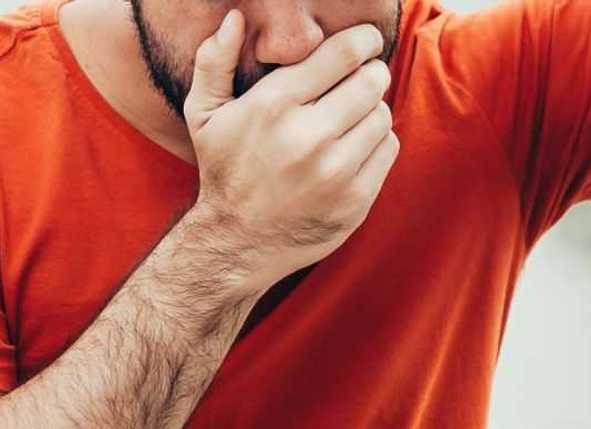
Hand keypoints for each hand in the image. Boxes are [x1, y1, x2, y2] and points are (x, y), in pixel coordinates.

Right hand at [184, 10, 399, 294]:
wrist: (237, 244)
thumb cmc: (224, 170)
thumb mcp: (203, 115)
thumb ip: (213, 61)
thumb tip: (235, 17)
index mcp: (274, 106)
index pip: (345, 53)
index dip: (364, 40)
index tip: (365, 42)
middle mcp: (307, 137)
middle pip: (372, 80)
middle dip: (369, 74)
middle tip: (357, 81)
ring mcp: (335, 172)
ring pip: (382, 114)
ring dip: (371, 111)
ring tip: (347, 121)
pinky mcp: (355, 200)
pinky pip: (387, 149)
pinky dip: (375, 144)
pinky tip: (351, 150)